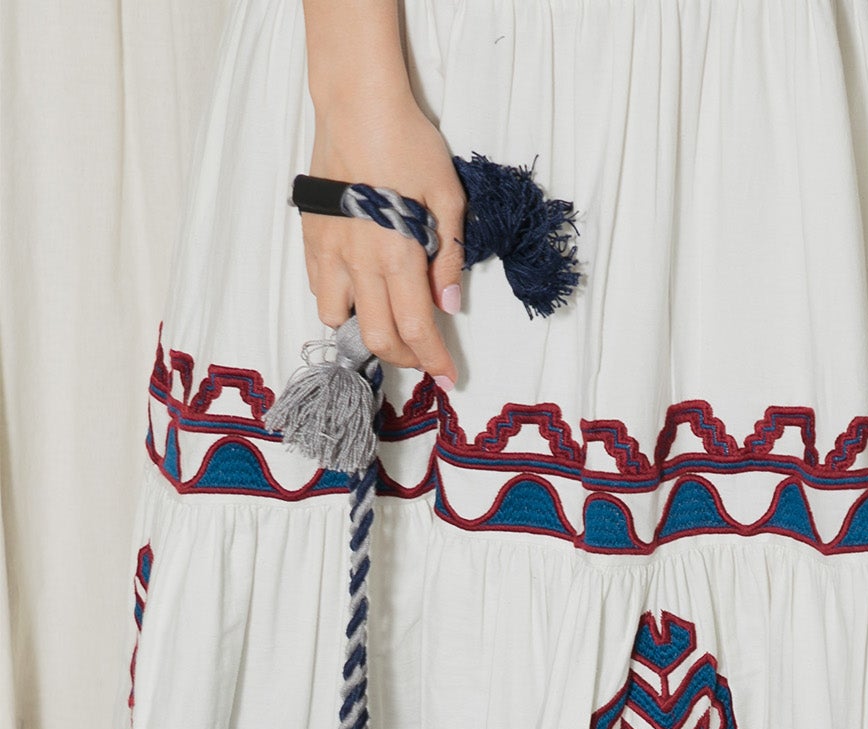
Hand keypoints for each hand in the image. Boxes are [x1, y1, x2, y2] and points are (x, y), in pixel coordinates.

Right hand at [302, 86, 465, 384]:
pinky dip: (340, 301)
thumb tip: (449, 303)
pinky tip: (361, 290)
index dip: (433, 360)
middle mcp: (358, 261)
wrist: (356, 104)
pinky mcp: (311, 237)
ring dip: (364, 329)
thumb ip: (447, 255)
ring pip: (337, 318)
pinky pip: (319, 288)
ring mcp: (328, 250)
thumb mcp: (447, 197)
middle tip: (422, 354)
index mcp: (397, 254)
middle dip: (403, 356)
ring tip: (387, 319)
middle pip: (376, 337)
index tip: (447, 377)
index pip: (416, 328)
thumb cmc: (408, 143)